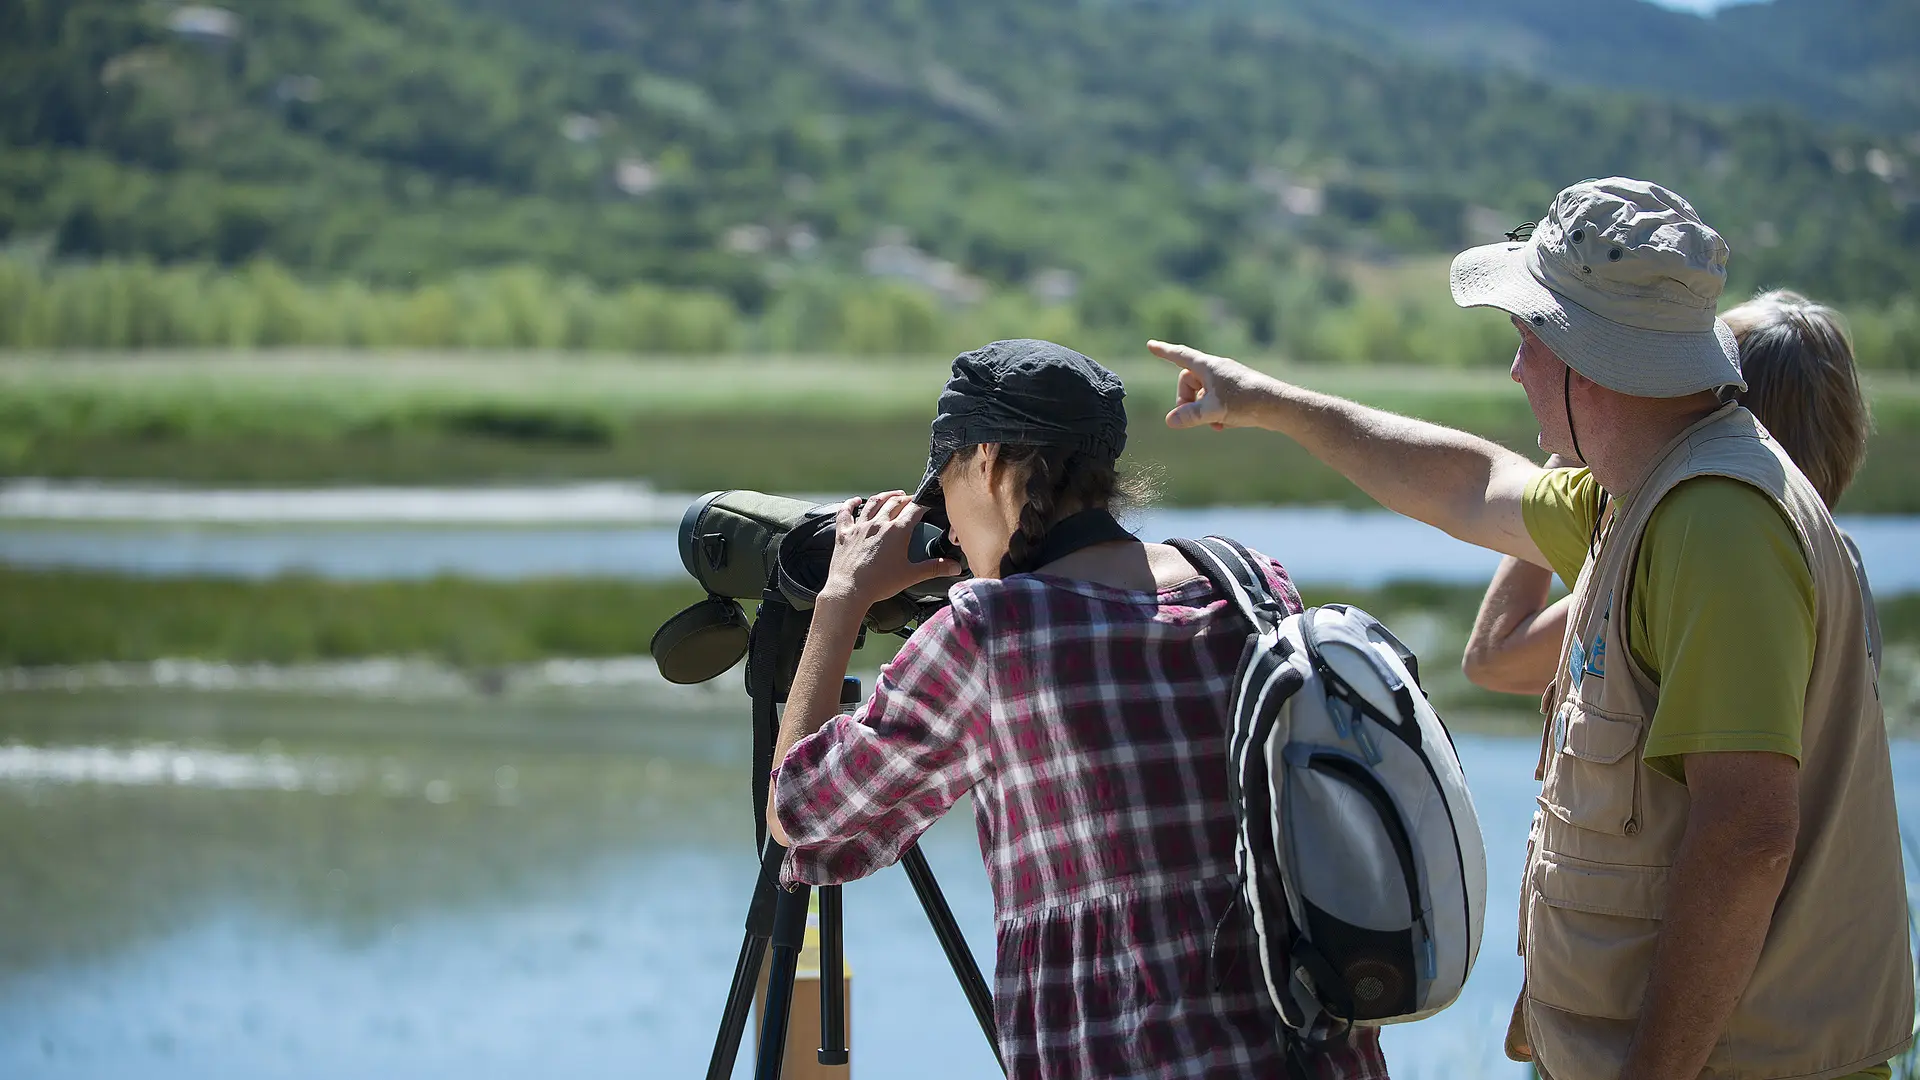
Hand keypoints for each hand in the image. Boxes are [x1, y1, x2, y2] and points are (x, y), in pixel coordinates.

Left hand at [820, 492, 964, 609]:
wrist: (849, 590)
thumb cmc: (879, 584)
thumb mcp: (911, 576)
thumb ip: (934, 568)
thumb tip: (954, 566)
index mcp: (897, 531)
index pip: (915, 508)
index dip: (924, 503)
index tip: (929, 504)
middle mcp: (879, 524)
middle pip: (895, 501)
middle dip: (907, 498)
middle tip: (913, 500)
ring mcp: (860, 527)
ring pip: (874, 503)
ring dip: (885, 496)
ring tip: (893, 494)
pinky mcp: (845, 533)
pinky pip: (846, 513)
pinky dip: (851, 504)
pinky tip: (855, 500)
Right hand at [1148, 340, 1273, 430]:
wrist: (1278, 405)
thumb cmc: (1246, 402)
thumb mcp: (1213, 411)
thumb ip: (1189, 416)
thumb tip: (1170, 421)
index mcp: (1208, 366)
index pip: (1180, 356)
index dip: (1164, 352)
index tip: (1150, 345)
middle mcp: (1217, 369)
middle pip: (1188, 382)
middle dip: (1186, 401)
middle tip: (1192, 417)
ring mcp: (1227, 380)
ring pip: (1202, 394)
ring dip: (1202, 411)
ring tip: (1215, 424)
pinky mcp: (1236, 391)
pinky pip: (1215, 400)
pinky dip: (1214, 413)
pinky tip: (1224, 426)